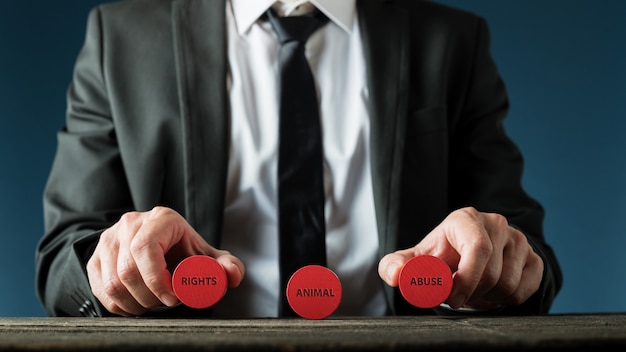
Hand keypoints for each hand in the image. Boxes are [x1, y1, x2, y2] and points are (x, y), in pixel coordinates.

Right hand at [86, 206, 244, 315]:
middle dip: (149, 297)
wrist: (160, 243)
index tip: (172, 298)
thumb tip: (232, 275)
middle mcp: (131, 224)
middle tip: (165, 304)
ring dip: (134, 303)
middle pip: (128, 270)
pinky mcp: (96, 256)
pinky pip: (101, 289)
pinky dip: (119, 306)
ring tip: (152, 305)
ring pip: (113, 282)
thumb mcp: (207, 256)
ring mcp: (109, 239)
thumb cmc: (184, 250)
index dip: (156, 279)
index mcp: (160, 219)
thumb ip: (225, 265)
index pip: (146, 248)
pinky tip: (136, 305)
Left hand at [378, 207, 542, 309]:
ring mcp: (519, 241)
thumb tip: (396, 277)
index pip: (477, 248)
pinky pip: (524, 292)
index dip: (466, 279)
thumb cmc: (439, 258)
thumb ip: (395, 267)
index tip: (451, 298)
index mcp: (466, 219)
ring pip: (508, 285)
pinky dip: (504, 301)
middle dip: (471, 293)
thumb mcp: (414, 261)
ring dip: (486, 298)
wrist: (468, 259)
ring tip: (472, 291)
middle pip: (491, 273)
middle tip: (457, 296)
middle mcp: (496, 224)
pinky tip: (490, 292)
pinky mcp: (535, 259)